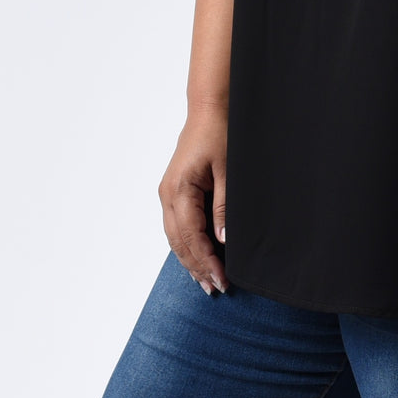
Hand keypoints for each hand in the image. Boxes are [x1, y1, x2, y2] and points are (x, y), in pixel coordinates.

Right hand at [158, 106, 228, 295]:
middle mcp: (168, 194)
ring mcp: (168, 193)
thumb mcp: (229, 169)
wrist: (209, 108)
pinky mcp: (174, 190)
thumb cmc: (220, 132)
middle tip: (215, 289)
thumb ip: (224, 206)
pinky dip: (187, 243)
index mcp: (179, 190)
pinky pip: (178, 224)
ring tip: (205, 281)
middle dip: (196, 267)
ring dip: (190, 259)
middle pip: (179, 242)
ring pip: (176, 236)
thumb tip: (223, 239)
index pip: (192, 237)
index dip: (206, 261)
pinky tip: (197, 255)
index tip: (222, 280)